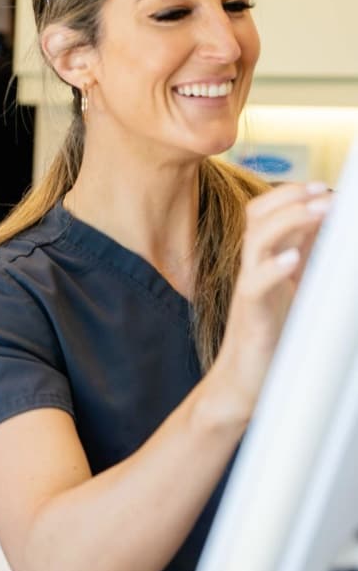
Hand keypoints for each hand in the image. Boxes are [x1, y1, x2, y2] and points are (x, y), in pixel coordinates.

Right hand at [211, 181, 331, 421]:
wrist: (241, 383)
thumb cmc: (271, 340)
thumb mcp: (294, 293)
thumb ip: (306, 263)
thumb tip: (329, 235)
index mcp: (263, 262)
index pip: (265, 213)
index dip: (291, 195)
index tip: (324, 187)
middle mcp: (252, 269)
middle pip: (257, 217)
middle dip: (290, 198)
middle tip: (323, 191)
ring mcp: (249, 290)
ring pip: (256, 242)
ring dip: (289, 221)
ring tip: (318, 210)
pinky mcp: (250, 315)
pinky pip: (256, 285)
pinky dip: (274, 268)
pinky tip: (294, 259)